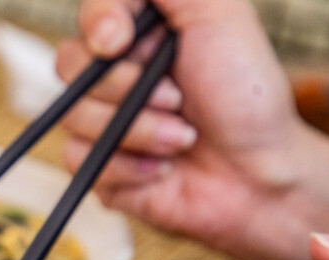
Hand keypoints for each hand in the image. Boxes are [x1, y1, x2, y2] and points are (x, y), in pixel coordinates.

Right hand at [56, 0, 328, 259]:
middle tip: (176, 99)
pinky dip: (126, 166)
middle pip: (69, 65)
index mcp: (140, 36)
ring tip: (181, 139)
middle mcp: (117, 76)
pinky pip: (78, 159)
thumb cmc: (246, 98)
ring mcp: (103, 121)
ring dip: (136, 131)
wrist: (259, 175)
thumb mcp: (219, 16)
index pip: (92, 16)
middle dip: (124, 88)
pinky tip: (162, 169)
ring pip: (73, 116)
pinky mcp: (98, 165)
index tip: (119, 42)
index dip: (98, 24)